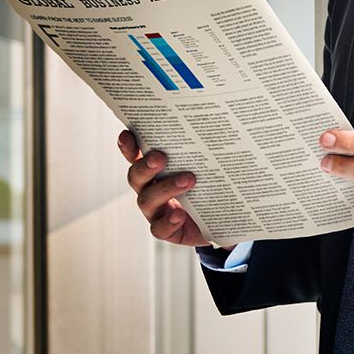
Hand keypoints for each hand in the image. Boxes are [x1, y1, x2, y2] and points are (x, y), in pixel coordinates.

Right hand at [117, 130, 212, 247]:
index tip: (128, 134)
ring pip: (147, 200)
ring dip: (165, 188)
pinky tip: (179, 215)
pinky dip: (167, 222)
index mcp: (157, 171)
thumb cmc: (213, 189)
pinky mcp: (167, 231)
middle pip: (136, 176)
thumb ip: (206, 149)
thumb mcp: (210, 167)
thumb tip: (220, 121)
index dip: (129, 147)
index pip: (137, 156)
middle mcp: (151, 189)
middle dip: (145, 166)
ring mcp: (156, 211)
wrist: (225, 221)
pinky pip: (159, 229)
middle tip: (161, 157)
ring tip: (188, 180)